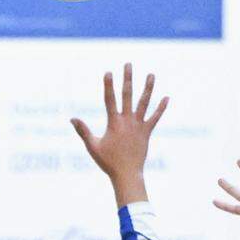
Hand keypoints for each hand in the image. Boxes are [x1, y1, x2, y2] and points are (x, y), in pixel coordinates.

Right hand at [72, 65, 166, 200]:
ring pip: (144, 103)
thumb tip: (72, 119)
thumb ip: (83, 131)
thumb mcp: (93, 147)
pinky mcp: (146, 133)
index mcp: (114, 123)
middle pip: (127, 95)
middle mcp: (127, 121)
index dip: (108, 85)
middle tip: (128, 64)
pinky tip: (166, 98)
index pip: (110, 100)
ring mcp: (138, 126)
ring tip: (151, 74)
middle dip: (127, 79)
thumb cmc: (109, 163)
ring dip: (148, 88)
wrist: (127, 175)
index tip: (108, 72)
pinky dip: (161, 108)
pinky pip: (155, 118)